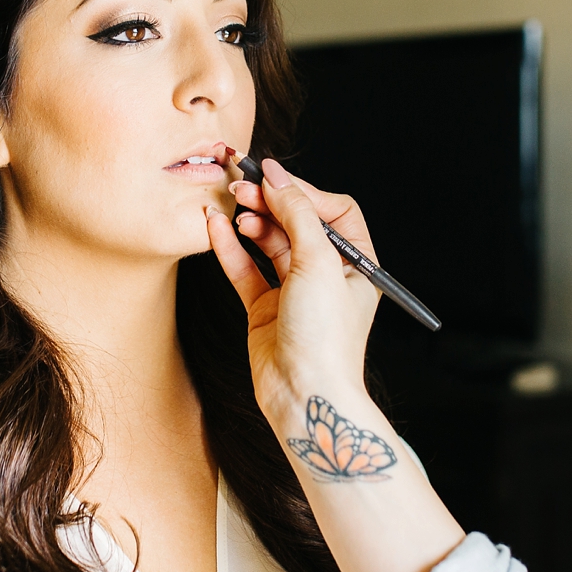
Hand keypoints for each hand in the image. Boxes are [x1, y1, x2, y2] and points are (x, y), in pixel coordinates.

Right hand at [206, 159, 380, 427]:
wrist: (305, 396)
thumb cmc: (326, 338)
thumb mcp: (319, 262)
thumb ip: (297, 214)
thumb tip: (278, 177)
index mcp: (356, 264)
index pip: (332, 210)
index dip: (303, 191)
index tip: (271, 175)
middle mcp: (327, 276)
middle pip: (297, 223)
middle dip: (269, 202)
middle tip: (241, 185)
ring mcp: (294, 293)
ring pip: (268, 244)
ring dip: (249, 222)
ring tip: (230, 204)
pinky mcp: (265, 311)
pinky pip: (245, 270)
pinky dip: (230, 248)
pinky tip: (216, 227)